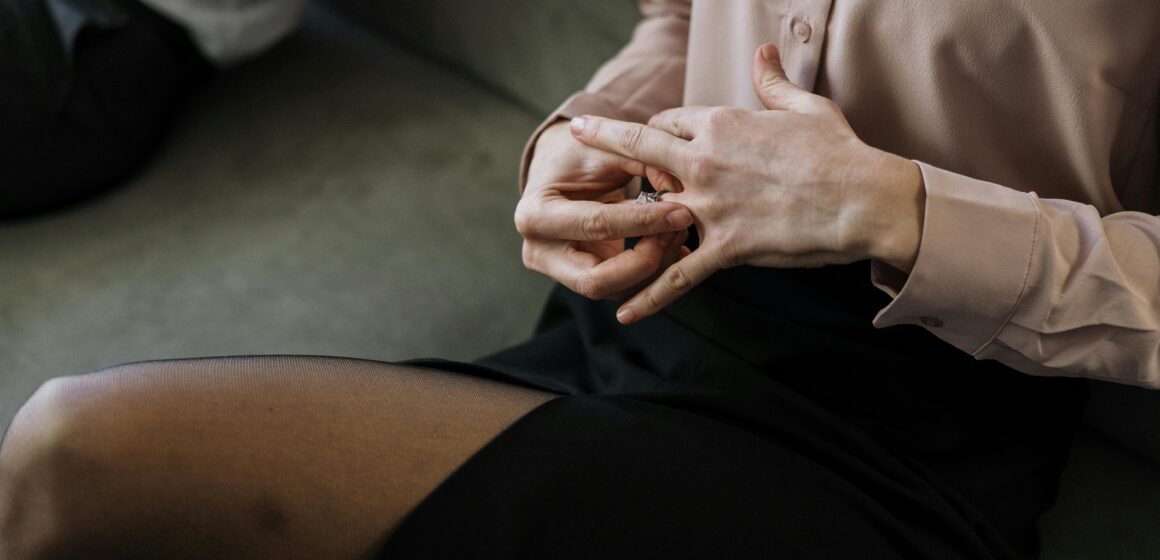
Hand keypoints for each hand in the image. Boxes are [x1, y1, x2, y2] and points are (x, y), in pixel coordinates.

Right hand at [515, 120, 693, 300]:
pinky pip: (622, 289)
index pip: (596, 224)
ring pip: (614, 291)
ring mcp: (559, 272)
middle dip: (645, 261)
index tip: (681, 211)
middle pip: (596, 280)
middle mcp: (539, 251)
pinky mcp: (582, 280)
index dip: (643, 221)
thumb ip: (643, 161)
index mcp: (536, 214)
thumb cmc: (579, 156)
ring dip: (654, 268)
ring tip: (678, 234)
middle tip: (677, 232)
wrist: (559, 172)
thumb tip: (680, 189)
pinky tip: (673, 248)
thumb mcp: (606, 148)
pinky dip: (653, 273)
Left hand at [569, 43, 924, 323]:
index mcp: (721, 124)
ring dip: (628, 224)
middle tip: (578, 134)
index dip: (659, 130)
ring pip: (650, 212)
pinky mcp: (725, 246)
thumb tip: (763, 54)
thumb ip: (773, 82)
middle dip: (605, 139)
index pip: (668, 121)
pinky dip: (649, 296)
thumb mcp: (805, 107)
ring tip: (600, 236)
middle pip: (639, 148)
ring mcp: (709, 205)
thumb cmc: (839, 152)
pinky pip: (677, 274)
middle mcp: (704, 160)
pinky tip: (624, 312)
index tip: (655, 140)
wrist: (864, 199)